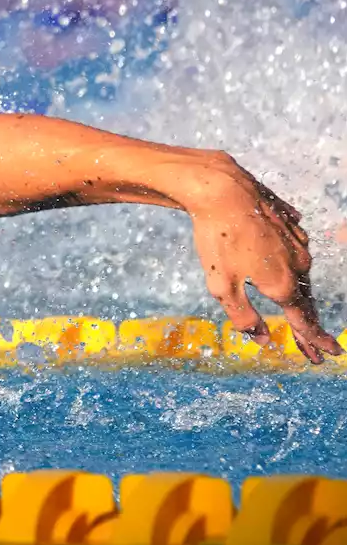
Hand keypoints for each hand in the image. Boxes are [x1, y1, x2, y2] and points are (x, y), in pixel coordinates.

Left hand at [175, 152, 342, 363]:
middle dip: (310, 327)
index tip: (327, 354)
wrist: (223, 190)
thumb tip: (261, 340)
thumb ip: (242, 316)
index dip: (314, 340)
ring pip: (301, 274)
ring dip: (302, 297)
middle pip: (306, 301)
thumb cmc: (218, 239)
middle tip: (318, 349)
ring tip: (303, 315)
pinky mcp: (289, 224)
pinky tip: (292, 269)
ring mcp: (296, 241)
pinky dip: (294, 266)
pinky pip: (295, 250)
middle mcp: (297, 263)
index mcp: (282, 283)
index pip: (304, 320)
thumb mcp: (221, 286)